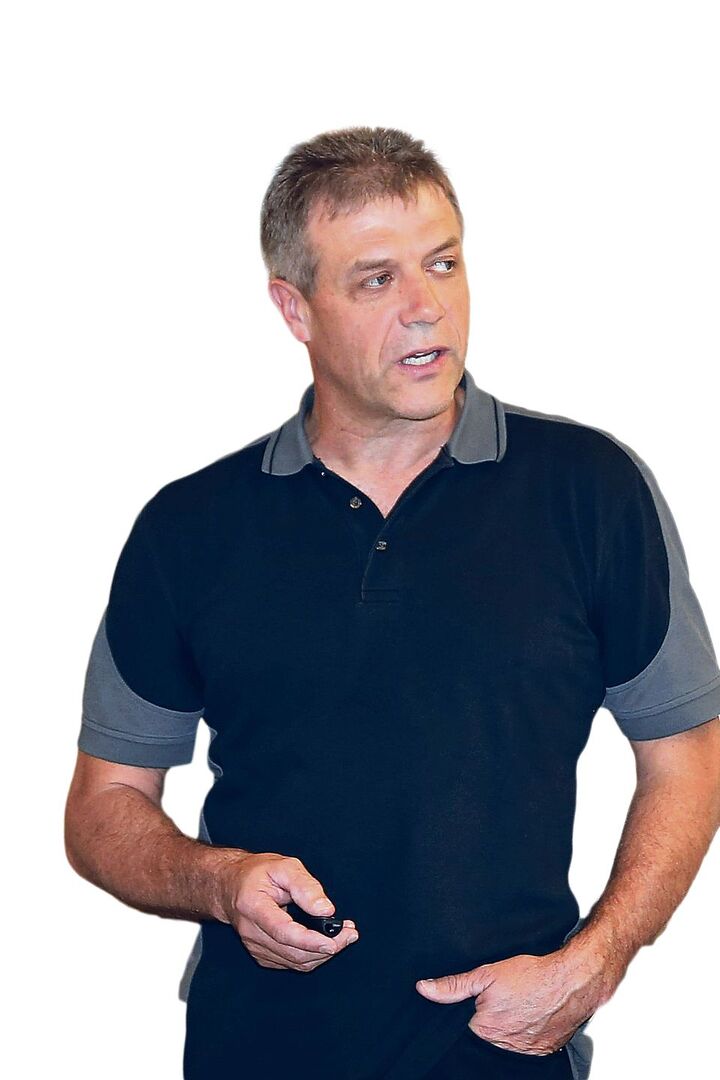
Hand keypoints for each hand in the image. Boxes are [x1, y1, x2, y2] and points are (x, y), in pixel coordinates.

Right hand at [218, 852, 358, 970]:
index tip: (334, 941)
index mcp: (253, 906)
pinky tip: (323, 941)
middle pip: (293, 953)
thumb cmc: (257, 873)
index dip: (310, 941)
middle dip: (327, 948)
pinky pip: (291, 963)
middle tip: (350, 934)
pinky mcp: (261, 954)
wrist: (231, 885)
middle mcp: (251, 932)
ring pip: (295, 962)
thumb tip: (326, 910)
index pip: (283, 931)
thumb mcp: (283, 866)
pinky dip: (311, 956)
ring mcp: (254, 946)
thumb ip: (305, 886)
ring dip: (322, 954)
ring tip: (343, 936)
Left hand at [416, 945, 604, 1055]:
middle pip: (487, 1032)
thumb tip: (424, 989)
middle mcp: (504, 1044)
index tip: (482, 997)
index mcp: (485, 1028)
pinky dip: (528, 1030)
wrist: (572, 981)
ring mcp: (526, 1050)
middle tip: (505, 996)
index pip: (466, 1024)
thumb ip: (453, 985)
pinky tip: (532, 1012)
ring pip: (507, 1038)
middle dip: (491, 1015)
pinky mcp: (544, 1050)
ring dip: (510, 1024)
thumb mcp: (486, 973)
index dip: (471, 1008)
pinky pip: (528, 1043)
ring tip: (519, 1002)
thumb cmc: (532, 975)